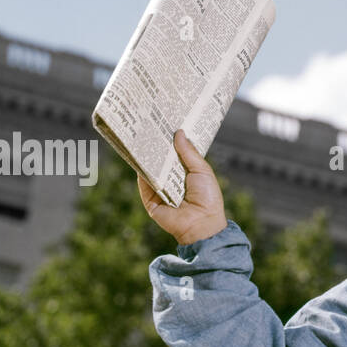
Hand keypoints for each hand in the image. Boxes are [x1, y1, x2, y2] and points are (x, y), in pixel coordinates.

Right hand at [138, 129, 226, 244]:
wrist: (202, 223)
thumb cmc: (207, 198)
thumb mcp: (201, 170)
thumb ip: (189, 153)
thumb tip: (178, 133)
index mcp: (185, 174)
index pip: (174, 154)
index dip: (169, 141)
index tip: (164, 123)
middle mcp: (171, 181)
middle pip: (160, 160)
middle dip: (156, 145)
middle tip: (149, 125)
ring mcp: (160, 190)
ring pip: (150, 170)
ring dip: (146, 156)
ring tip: (140, 135)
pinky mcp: (150, 199)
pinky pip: (143, 183)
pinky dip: (140, 171)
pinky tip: (138, 156)